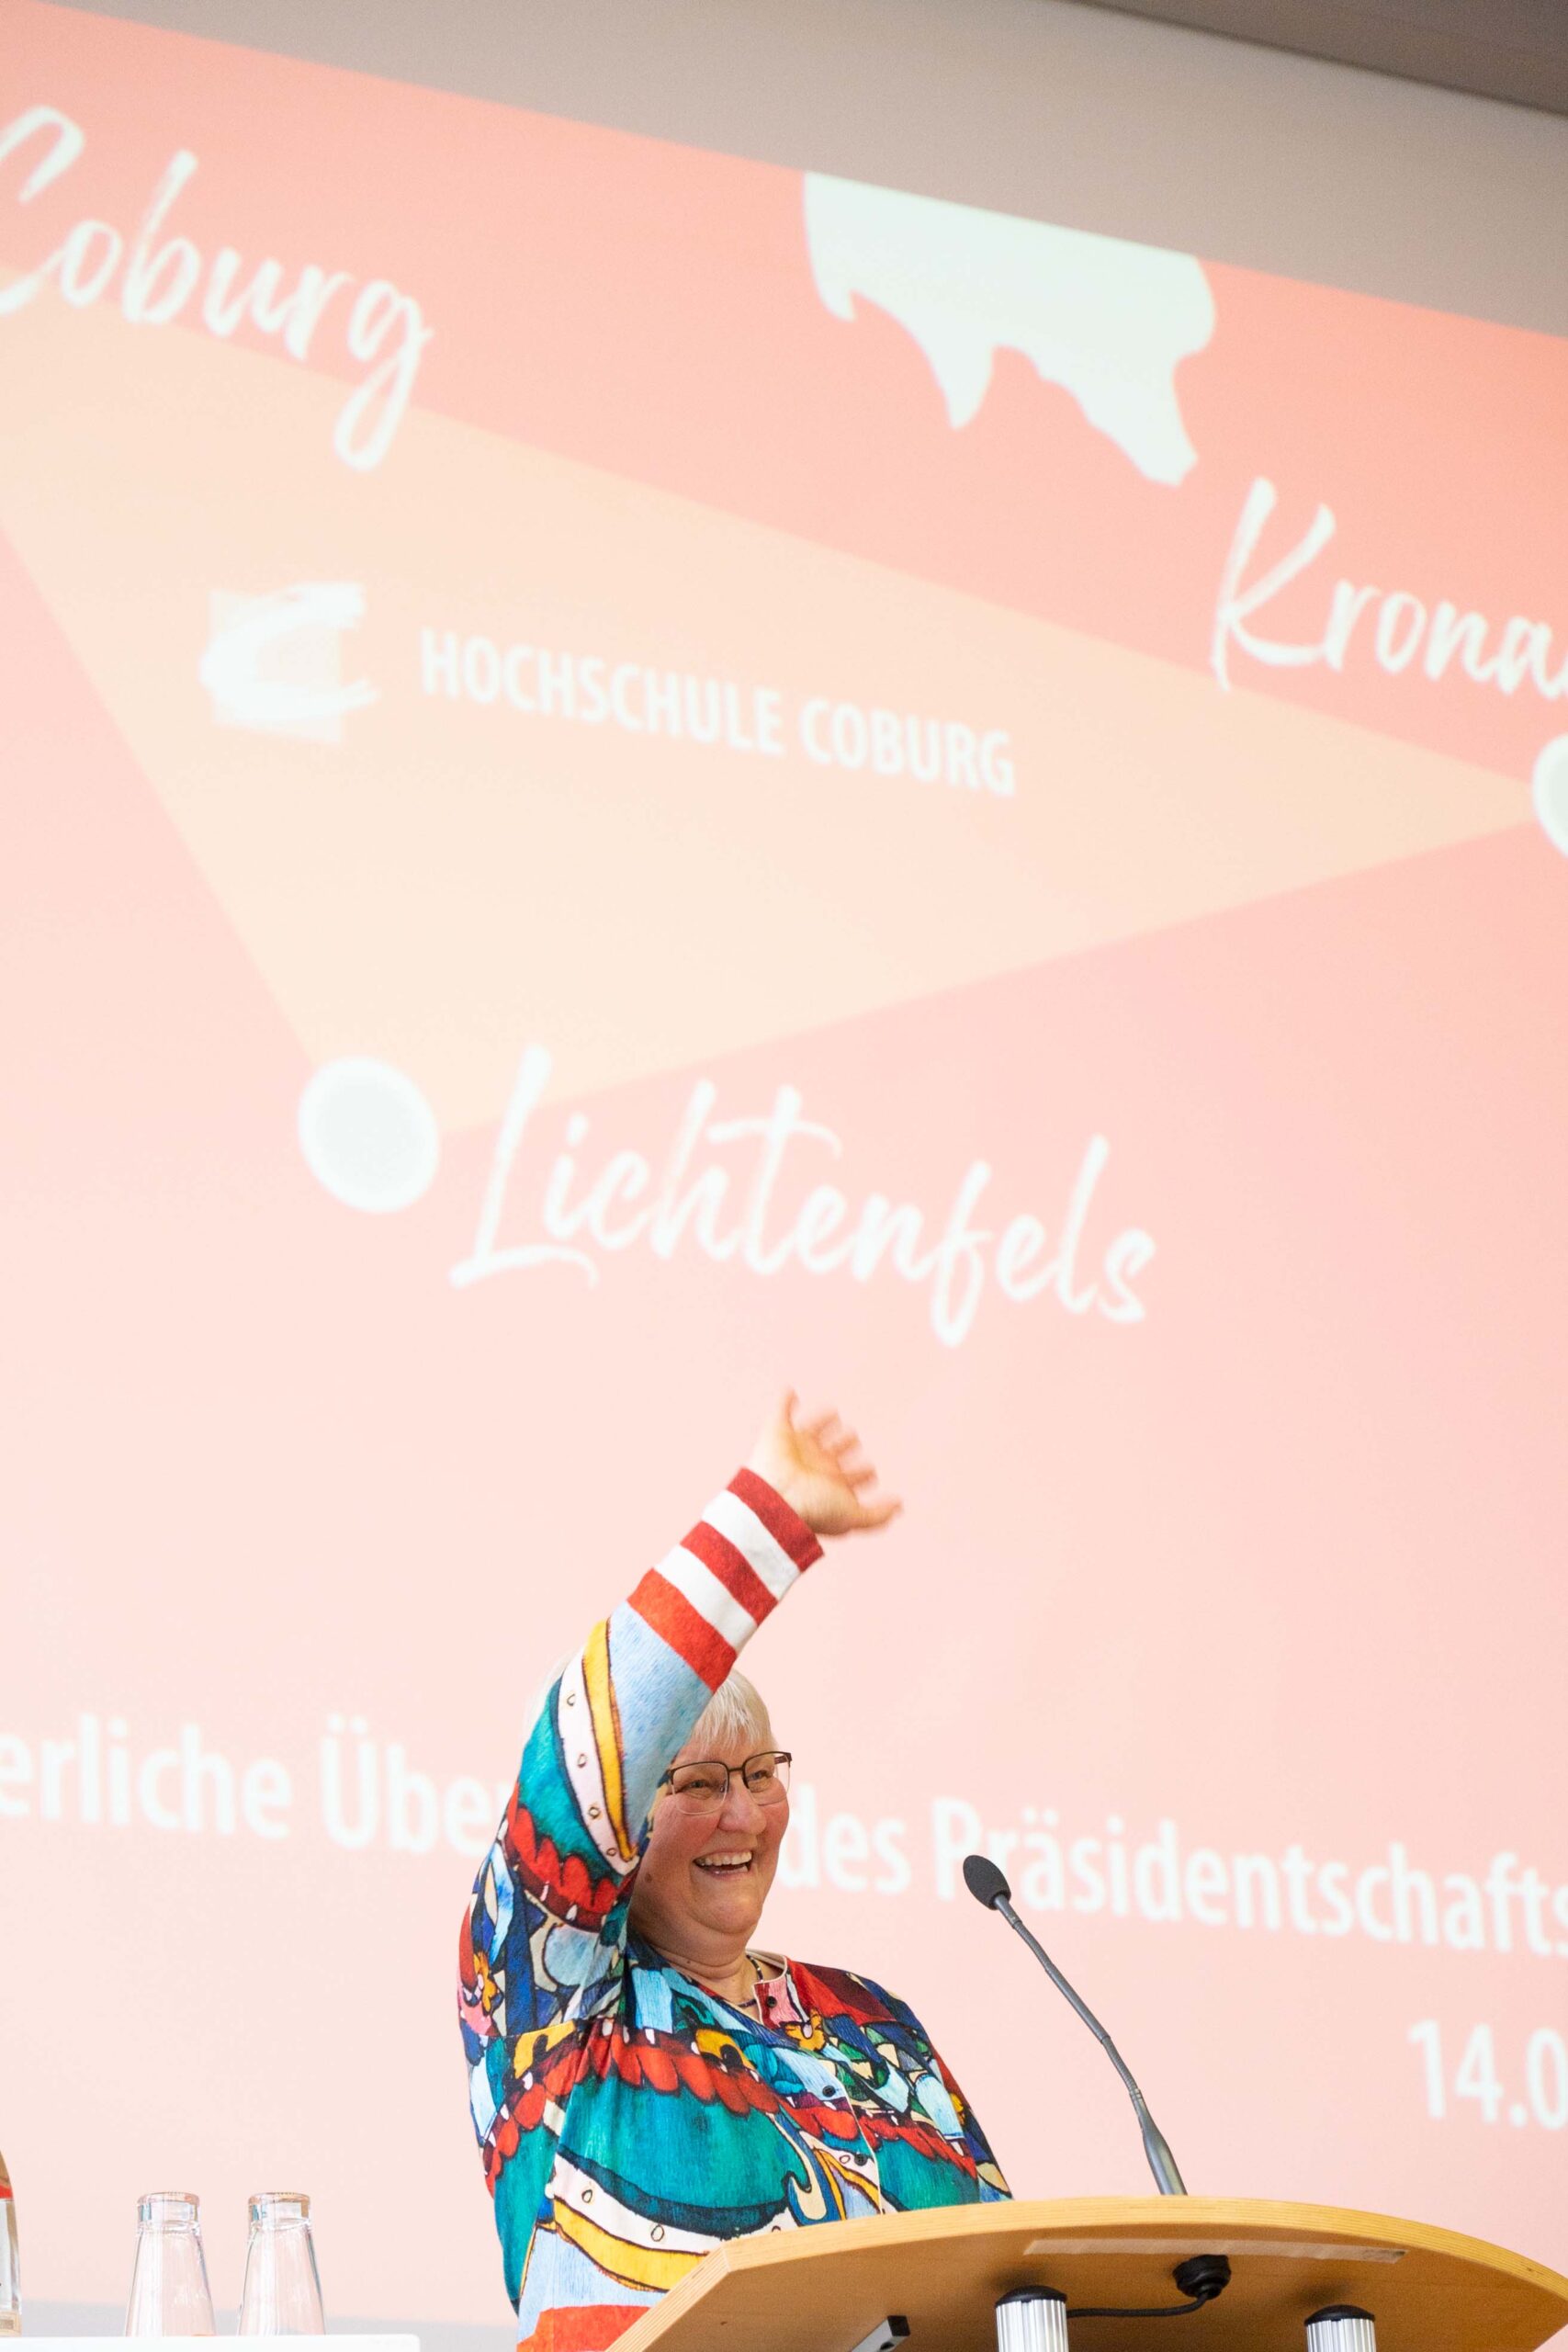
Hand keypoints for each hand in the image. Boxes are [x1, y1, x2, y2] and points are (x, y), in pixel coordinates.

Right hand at [746, 1392, 901, 1537]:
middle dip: (844, 1444)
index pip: (849, 1478)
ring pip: (812, 1431)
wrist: (773, 1499)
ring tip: (834, 1415)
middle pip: (832, 1452)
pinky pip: (780, 1411)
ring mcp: (795, 1447)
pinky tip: (790, 1392)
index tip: (870, 1472)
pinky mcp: (776, 1432)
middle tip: (853, 1438)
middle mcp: (813, 1465)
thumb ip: (877, 1515)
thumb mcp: (852, 1516)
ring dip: (823, 1422)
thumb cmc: (813, 1508)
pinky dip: (784, 1400)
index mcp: (830, 1484)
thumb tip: (900, 1505)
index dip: (861, 1475)